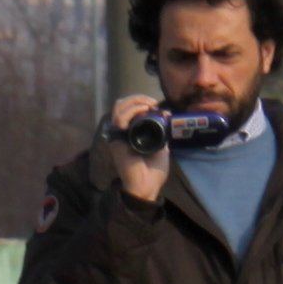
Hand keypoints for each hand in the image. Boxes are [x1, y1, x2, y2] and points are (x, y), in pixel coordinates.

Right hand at [106, 90, 174, 204]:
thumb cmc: (154, 170)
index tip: (156, 105)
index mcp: (133, 131)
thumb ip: (161, 130)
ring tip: (147, 105)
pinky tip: (142, 111)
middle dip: (137, 98)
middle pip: (123, 104)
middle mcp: (123, 131)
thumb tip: (165, 114)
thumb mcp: (162, 144)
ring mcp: (118, 134)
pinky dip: (130, 111)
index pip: (130, 108)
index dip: (142, 101)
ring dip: (134, 102)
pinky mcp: (116, 139)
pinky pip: (118, 119)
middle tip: (152, 103)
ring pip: (118, 107)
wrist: (147, 185)